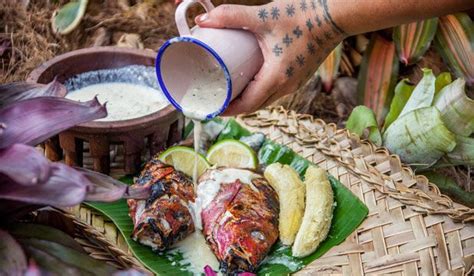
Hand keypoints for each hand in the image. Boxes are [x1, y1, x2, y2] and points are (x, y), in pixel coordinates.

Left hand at [195, 1, 345, 114]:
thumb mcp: (263, 16)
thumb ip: (231, 16)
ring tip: (230, 91)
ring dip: (248, 100)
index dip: (227, 110)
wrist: (336, 15)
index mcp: (276, 79)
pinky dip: (260, 92)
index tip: (211, 107)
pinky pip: (276, 91)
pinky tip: (251, 81)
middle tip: (216, 98)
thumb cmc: (303, 16)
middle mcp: (286, 86)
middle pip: (255, 106)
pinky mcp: (299, 76)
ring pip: (266, 100)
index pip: (246, 106)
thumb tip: (202, 21)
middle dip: (234, 107)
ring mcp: (295, 83)